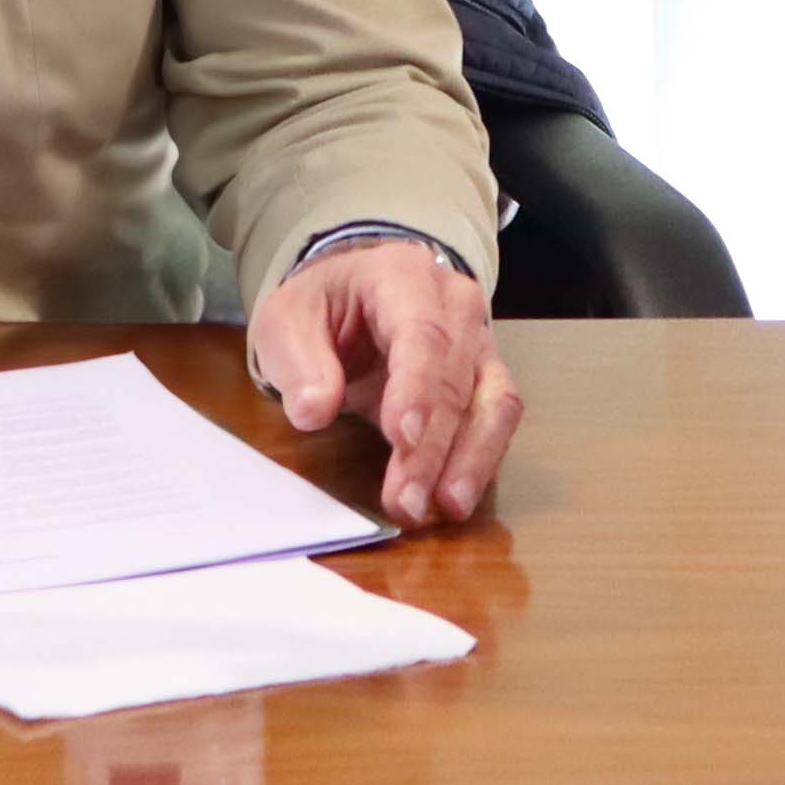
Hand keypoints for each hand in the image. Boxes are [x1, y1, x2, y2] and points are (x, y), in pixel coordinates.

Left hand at [244, 239, 523, 526]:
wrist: (357, 291)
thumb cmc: (323, 306)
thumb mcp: (286, 321)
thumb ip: (299, 363)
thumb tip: (314, 411)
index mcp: (404, 276)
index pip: (423, 335)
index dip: (417, 389)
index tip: (401, 439)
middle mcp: (457, 304)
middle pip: (457, 378)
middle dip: (433, 446)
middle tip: (406, 501)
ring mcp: (480, 341)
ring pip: (495, 401)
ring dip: (471, 459)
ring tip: (444, 507)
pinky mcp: (487, 377)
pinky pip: (498, 418)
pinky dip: (482, 459)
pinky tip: (457, 497)